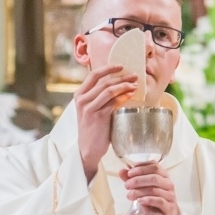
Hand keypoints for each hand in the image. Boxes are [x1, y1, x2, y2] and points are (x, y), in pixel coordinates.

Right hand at [75, 65, 137, 181]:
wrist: (88, 149)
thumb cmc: (94, 129)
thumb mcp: (93, 109)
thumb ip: (100, 97)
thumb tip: (119, 84)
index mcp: (79, 95)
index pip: (93, 75)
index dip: (108, 68)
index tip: (121, 66)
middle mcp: (82, 100)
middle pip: (104, 81)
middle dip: (121, 77)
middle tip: (134, 76)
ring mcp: (88, 108)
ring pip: (109, 90)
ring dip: (124, 85)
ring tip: (135, 85)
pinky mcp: (97, 117)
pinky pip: (112, 102)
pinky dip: (123, 96)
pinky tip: (131, 94)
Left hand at [120, 163, 180, 214]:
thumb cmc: (154, 200)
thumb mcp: (143, 189)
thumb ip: (133, 179)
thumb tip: (121, 171)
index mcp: (163, 176)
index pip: (155, 166)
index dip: (141, 168)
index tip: (129, 172)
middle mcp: (168, 184)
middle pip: (154, 177)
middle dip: (138, 180)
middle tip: (127, 185)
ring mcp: (170, 196)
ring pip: (154, 190)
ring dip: (139, 191)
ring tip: (129, 195)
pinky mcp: (169, 207)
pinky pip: (159, 201)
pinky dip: (148, 200)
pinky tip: (139, 201)